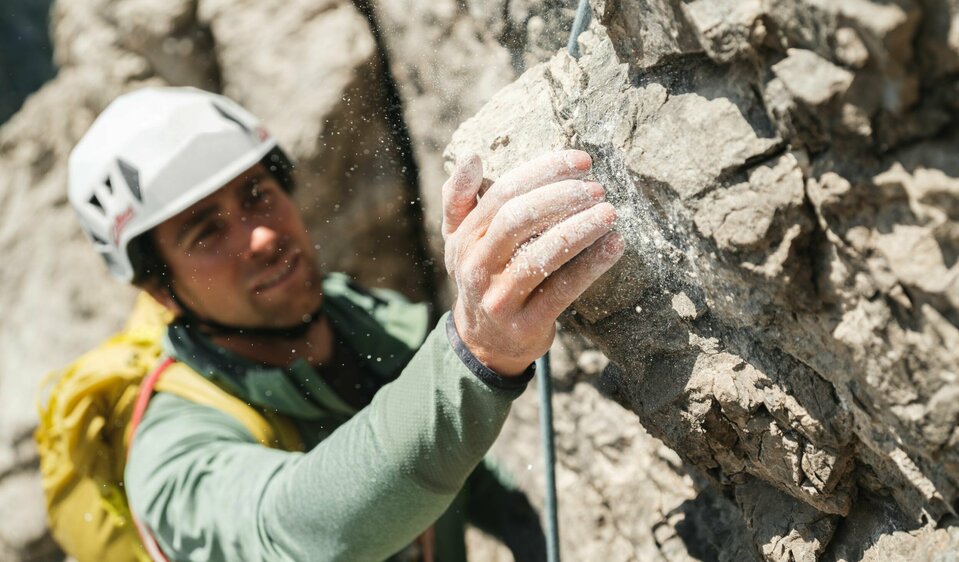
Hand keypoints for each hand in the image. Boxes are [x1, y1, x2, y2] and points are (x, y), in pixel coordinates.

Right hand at [442, 150, 624, 375]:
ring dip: (580, 229)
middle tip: (597, 188)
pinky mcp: (526, 324)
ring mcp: (500, 298)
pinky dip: (591, 266)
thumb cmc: (481, 275)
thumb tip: (471, 156)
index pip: (503, 193)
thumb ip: (459, 198)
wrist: (483, 342)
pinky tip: (614, 245)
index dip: (544, 172)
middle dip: (561, 197)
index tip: (582, 161)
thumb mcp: (459, 239)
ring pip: (542, 255)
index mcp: (465, 237)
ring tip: (609, 213)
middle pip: (518, 219)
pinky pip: (563, 290)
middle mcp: (477, 265)